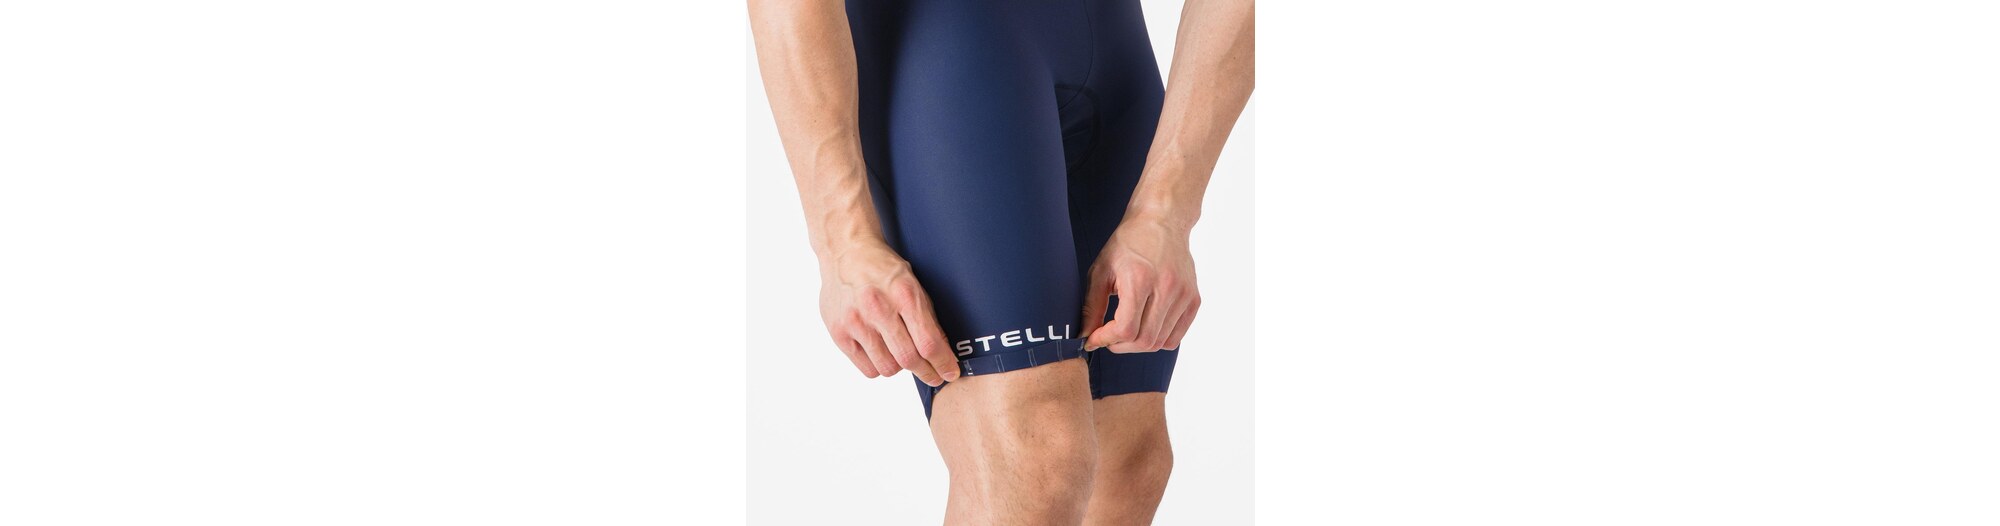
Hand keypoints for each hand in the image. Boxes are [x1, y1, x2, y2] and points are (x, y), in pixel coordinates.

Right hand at [818, 240, 959, 384]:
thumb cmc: (883, 268)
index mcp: (903, 294)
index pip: (928, 342)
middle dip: (927, 372)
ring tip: (902, 355)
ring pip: (887, 368)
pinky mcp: (839, 332)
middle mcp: (878, 308)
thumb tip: (942, 352)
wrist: (846, 251)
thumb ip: (926, 317)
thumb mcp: (913, 284)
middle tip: (934, 376)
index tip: (950, 372)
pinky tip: (881, 352)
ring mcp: (855, 322)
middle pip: (909, 359)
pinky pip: (867, 368)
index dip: (943, 363)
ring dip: (901, 367)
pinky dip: (878, 366)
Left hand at [1081, 216, 1199, 352]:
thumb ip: (1091, 306)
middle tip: (1108, 338)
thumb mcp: (1101, 270)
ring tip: (1126, 332)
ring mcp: (1184, 295)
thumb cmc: (1128, 243)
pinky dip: (1158, 340)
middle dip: (1120, 346)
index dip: (1106, 340)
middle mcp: (1166, 288)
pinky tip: (1145, 327)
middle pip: (1144, 340)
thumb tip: (1086, 336)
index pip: (1126, 329)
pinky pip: (1176, 336)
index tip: (1094, 338)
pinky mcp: (1194, 299)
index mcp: (1140, 279)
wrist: (1162, 221)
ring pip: (1160, 342)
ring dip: (1138, 344)